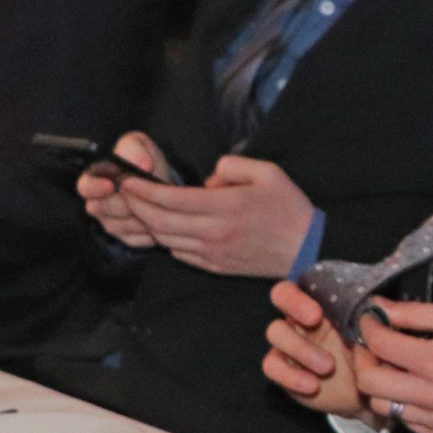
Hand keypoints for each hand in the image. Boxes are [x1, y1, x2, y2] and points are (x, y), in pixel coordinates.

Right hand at [78, 131, 161, 247]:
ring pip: (118, 226)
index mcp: (95, 179)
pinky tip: (157, 218)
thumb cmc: (147, 163)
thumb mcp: (140, 146)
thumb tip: (140, 163)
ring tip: (155, 204)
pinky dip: (148, 231)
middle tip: (144, 194)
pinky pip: (134, 239)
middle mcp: (98, 202)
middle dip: (125, 201)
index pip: (85, 187)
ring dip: (139, 216)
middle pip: (102, 209)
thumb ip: (134, 148)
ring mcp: (110, 221)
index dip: (95, 188)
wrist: (164, 184)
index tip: (111, 185)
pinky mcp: (125, 237)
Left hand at [119, 155, 313, 277]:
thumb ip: (232, 166)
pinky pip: (180, 254)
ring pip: (165, 240)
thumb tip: (206, 180)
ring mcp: (213, 253)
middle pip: (159, 222)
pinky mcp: (215, 266)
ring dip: (147, 224)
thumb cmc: (289, 208)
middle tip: (124, 193)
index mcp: (226, 206)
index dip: (144, 190)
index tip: (127, 180)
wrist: (307, 250)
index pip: (172, 199)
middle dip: (136, 206)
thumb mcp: (268, 172)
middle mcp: (214, 232)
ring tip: (138, 209)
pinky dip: (165, 240)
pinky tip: (165, 228)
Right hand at [264, 281, 380, 423]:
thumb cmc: (374, 353)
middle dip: (295, 306)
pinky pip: (272, 366)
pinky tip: (312, 385)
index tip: (318, 313)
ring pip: (276, 332)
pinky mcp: (284, 368)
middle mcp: (302, 315)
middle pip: (281, 295)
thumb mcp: (379, 334)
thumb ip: (376, 316)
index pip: (305, 282)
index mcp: (324, 301)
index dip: (301, 294)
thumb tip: (377, 303)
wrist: (369, 390)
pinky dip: (290, 375)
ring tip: (328, 367)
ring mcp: (290, 341)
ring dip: (301, 348)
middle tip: (315, 321)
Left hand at [351, 300, 432, 432]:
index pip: (379, 345)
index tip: (372, 320)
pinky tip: (418, 390)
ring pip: (382, 406)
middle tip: (374, 347)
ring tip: (395, 369)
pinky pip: (406, 422)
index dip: (368, 328)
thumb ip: (416, 313)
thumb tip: (378, 308)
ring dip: (381, 385)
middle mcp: (429, 396)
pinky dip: (404, 404)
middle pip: (368, 382)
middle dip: (363, 359)